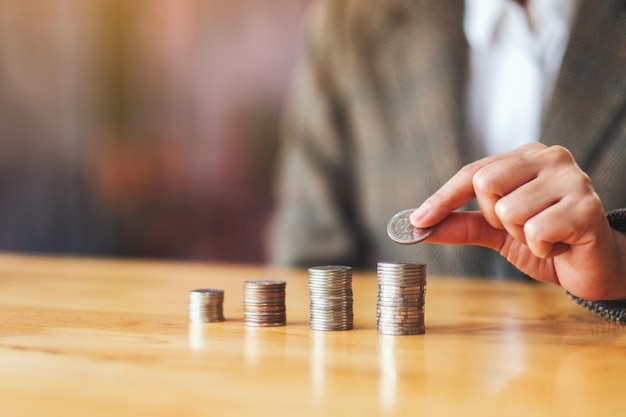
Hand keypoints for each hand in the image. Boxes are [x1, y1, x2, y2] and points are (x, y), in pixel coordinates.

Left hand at [410, 143, 625, 299]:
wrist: (592, 267)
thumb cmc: (546, 241)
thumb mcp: (495, 232)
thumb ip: (460, 224)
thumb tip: (419, 225)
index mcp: (527, 156)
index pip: (473, 172)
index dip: (443, 198)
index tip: (417, 220)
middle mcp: (550, 158)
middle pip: (486, 183)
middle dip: (493, 217)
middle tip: (519, 227)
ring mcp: (572, 179)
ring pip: (508, 211)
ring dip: (519, 235)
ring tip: (544, 235)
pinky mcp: (586, 208)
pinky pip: (535, 231)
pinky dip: (540, 248)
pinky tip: (559, 245)